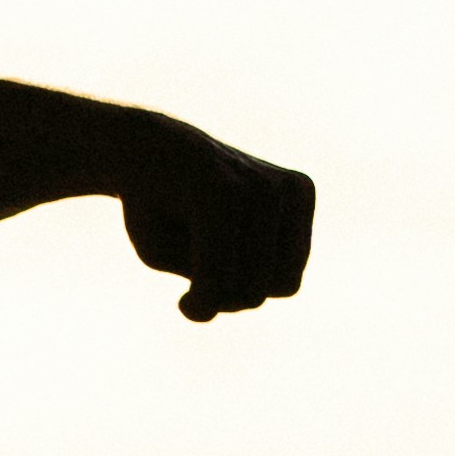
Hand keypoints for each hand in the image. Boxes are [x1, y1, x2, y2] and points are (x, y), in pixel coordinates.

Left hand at [117, 120, 313, 320]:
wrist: (164, 149)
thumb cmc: (153, 207)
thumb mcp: (157, 252)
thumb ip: (211, 282)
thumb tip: (274, 285)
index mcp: (216, 197)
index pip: (220, 283)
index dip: (198, 306)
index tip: (183, 302)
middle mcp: (258, 187)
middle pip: (255, 292)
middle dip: (225, 294)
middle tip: (200, 268)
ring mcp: (284, 184)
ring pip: (285, 282)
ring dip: (248, 281)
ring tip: (220, 256)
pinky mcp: (301, 188)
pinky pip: (296, 261)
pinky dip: (269, 263)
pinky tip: (244, 241)